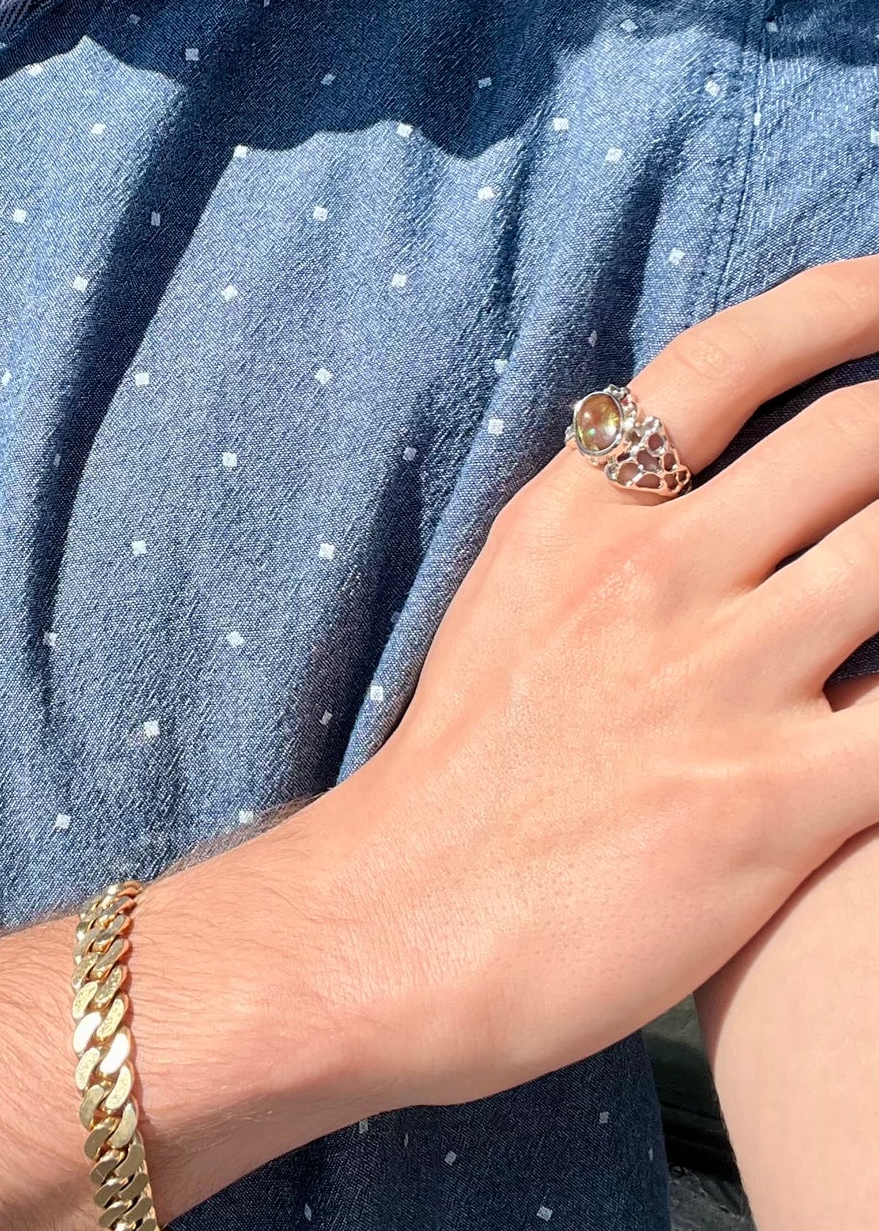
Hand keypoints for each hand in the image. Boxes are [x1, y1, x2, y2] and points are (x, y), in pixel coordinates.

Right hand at [321, 257, 878, 1107]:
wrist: (398, 927)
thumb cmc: (456, 777)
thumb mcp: (505, 605)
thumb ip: (601, 527)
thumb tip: (700, 471)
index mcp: (575, 520)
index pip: (724, 359)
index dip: (840, 304)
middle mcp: (649, 574)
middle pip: (863, 436)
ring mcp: (714, 680)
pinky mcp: (771, 799)